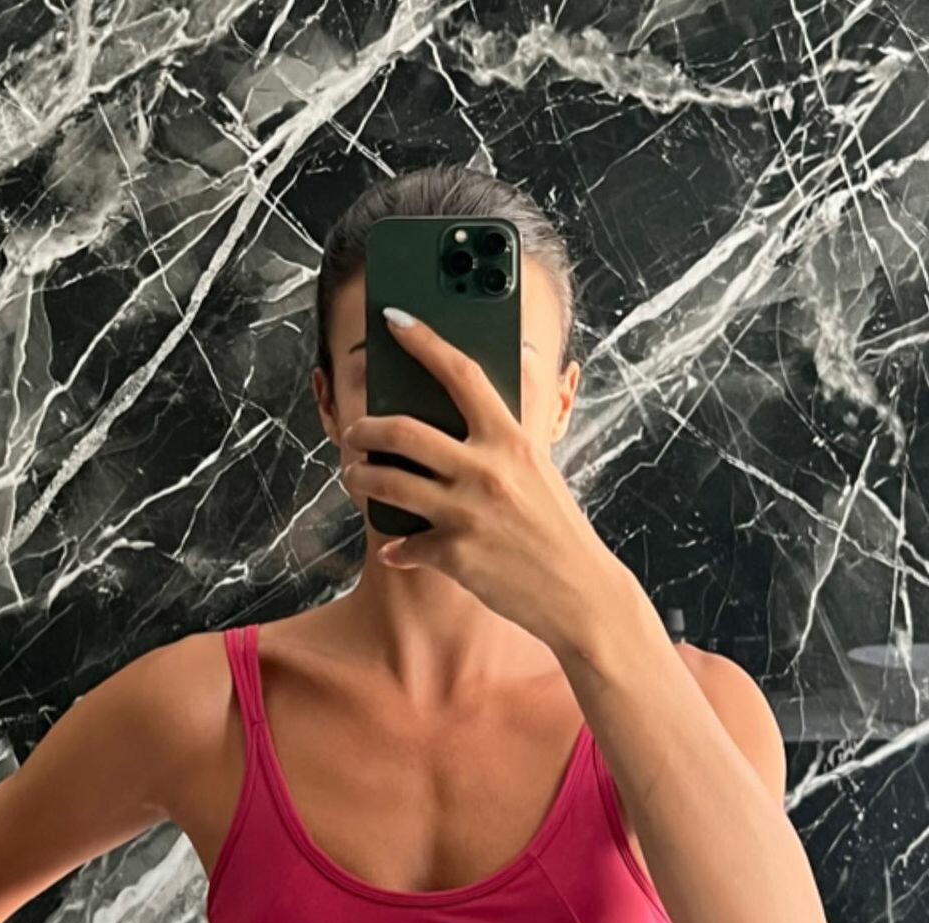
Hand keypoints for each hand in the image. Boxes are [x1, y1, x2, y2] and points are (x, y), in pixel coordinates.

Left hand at [341, 307, 640, 653]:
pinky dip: (396, 547)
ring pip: (390, 484)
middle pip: (404, 431)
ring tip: (355, 475)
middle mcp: (485, 470)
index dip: (423, 341)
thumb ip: (525, 413)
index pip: (461, 373)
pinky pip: (406, 545)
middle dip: (366, 428)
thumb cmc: (557, 527)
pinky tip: (395, 548)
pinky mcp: (455, 555)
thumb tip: (525, 355)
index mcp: (509, 439)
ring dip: (361, 477)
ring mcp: (467, 514)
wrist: (577, 592)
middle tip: (355, 430)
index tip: (394, 320)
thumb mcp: (542, 464)